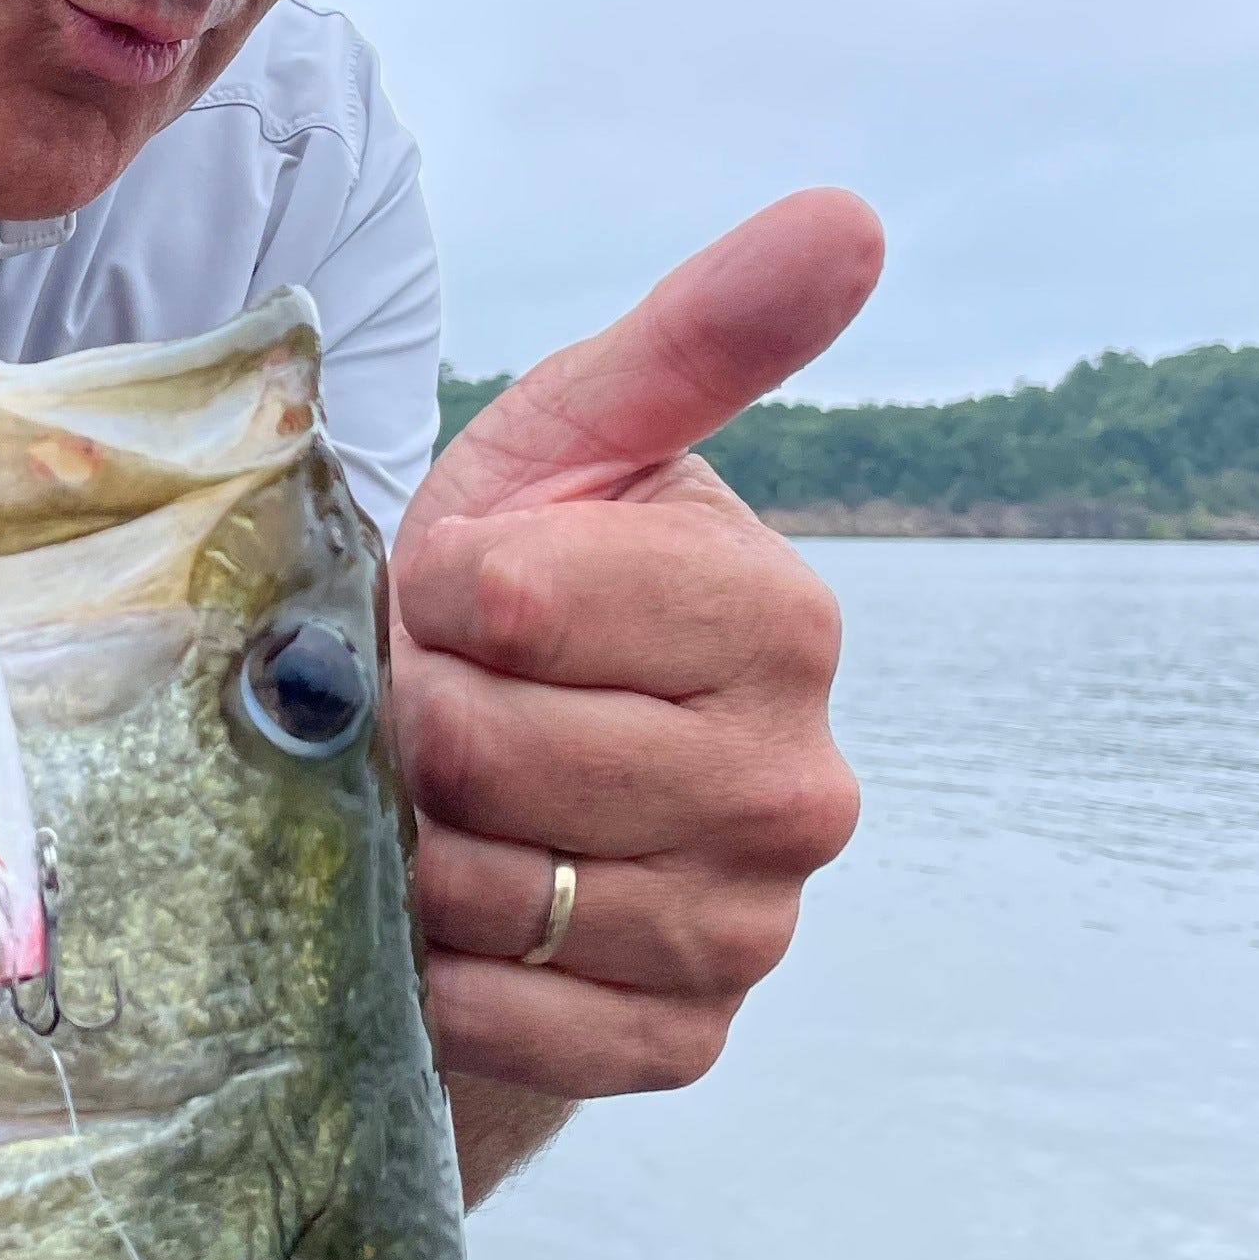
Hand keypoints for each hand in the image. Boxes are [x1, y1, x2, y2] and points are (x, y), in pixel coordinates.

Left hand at [388, 190, 884, 1194]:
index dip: (425, 594)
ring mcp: (753, 926)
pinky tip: (446, 925)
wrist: (474, 799)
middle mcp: (800, 785)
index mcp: (782, 616)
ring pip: (500, 892)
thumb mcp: (568, 452)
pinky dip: (445, 980)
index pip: (511, 600)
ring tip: (428, 807)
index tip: (440, 595)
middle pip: (490, 751)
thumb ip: (695, 341)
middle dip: (408, 726)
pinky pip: (520, 1025)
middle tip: (420, 712)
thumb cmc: (510, 599)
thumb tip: (850, 217)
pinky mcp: (687, 1042)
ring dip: (411, 852)